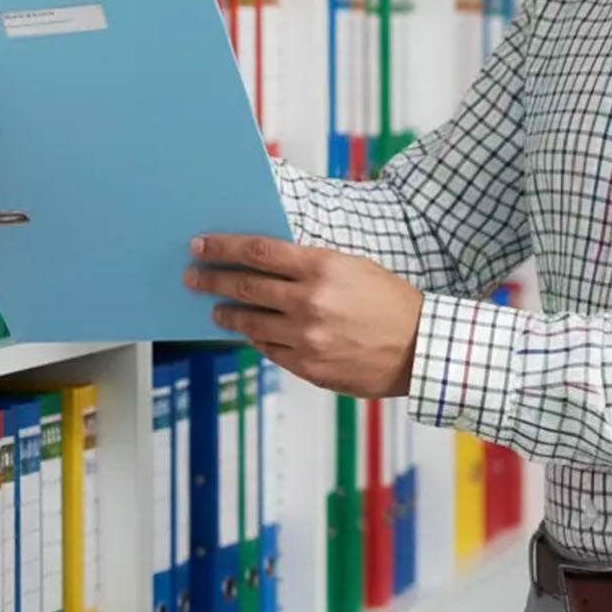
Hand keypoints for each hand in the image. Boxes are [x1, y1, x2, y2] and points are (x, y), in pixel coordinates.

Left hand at [183, 234, 424, 397]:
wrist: (419, 348)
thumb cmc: (390, 302)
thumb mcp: (353, 267)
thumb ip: (310, 265)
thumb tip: (266, 263)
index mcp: (322, 268)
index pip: (257, 252)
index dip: (222, 247)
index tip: (200, 245)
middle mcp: (309, 302)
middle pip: (245, 286)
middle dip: (212, 279)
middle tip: (192, 276)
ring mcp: (306, 338)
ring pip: (249, 322)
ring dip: (227, 313)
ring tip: (215, 309)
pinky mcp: (308, 366)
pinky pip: (268, 349)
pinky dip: (256, 338)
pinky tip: (250, 331)